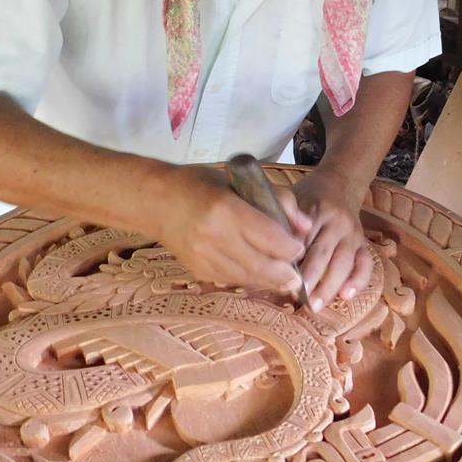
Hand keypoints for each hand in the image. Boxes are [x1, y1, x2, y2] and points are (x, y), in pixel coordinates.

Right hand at [153, 166, 310, 292]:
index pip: (270, 238)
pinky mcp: (197, 270)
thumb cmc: (201, 185)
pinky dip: (248, 279)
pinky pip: (231, 280)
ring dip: (269, 281)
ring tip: (283, 277)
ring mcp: (204, 257)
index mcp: (227, 210)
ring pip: (247, 278)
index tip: (300, 248)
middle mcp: (215, 237)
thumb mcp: (241, 181)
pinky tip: (257, 274)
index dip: (291, 249)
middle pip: (262, 266)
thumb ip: (278, 200)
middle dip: (285, 274)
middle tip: (298, 276)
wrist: (156, 201)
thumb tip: (305, 226)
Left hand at [284, 169, 371, 311]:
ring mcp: (353, 233)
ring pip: (345, 262)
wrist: (339, 184)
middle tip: (299, 298)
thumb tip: (269, 255)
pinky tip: (345, 296)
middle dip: (311, 278)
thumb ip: (283, 221)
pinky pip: (366, 264)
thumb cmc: (307, 198)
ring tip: (316, 306)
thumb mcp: (292, 199)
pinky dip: (358, 281)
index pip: (304, 237)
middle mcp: (337, 222)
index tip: (283, 277)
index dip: (293, 259)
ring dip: (330, 286)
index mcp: (316, 209)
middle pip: (324, 253)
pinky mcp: (363, 243)